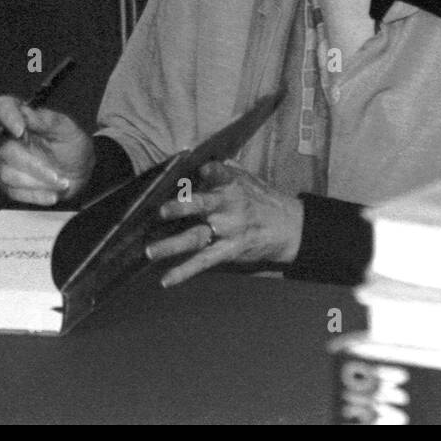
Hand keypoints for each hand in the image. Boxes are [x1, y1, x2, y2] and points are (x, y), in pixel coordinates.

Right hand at [0, 95, 93, 204]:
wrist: (81, 173)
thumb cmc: (73, 146)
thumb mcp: (68, 130)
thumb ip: (47, 120)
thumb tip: (25, 112)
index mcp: (23, 119)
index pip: (4, 106)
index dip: (7, 115)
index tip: (20, 130)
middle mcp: (8, 139)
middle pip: (7, 150)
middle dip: (35, 166)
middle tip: (58, 175)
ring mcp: (6, 162)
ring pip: (7, 174)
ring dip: (38, 182)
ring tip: (61, 183)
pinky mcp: (9, 183)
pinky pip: (13, 192)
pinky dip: (36, 195)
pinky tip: (52, 195)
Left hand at [146, 161, 304, 286]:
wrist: (290, 226)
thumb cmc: (264, 200)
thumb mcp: (249, 178)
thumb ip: (225, 170)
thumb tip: (203, 160)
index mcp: (232, 184)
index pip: (216, 173)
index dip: (205, 171)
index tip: (195, 170)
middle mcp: (228, 206)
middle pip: (201, 204)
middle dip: (181, 207)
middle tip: (162, 211)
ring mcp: (229, 230)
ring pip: (196, 237)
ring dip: (172, 245)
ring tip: (150, 251)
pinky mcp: (230, 251)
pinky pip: (204, 262)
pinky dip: (184, 272)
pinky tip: (166, 280)